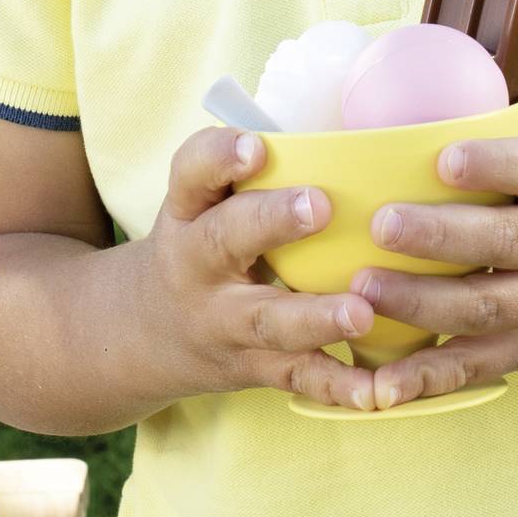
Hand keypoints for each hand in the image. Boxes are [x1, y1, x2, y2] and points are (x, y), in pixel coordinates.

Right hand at [144, 124, 384, 410]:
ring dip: (316, 316)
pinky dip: (338, 387)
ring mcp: (224, 322)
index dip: (218, 156)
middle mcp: (198, 266)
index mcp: (188, 212)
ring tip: (361, 311)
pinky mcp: (253, 366)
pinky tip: (377, 391)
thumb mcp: (202, 204)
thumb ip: (255, 171)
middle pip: (226, 240)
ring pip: (268, 320)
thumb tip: (353, 126)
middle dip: (271, 223)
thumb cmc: (200, 246)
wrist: (140, 335)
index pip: (190, 172)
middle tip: (321, 206)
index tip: (254, 145)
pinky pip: (298, 377)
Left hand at [347, 124, 517, 408]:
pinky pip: (477, 365)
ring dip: (419, 301)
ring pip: (483, 306)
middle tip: (382, 223)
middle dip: (439, 234)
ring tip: (362, 287)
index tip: (446, 159)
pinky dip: (428, 378)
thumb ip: (513, 143)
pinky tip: (381, 385)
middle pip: (504, 241)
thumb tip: (424, 111)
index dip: (495, 164)